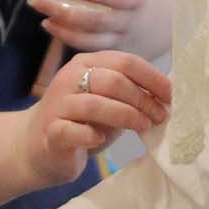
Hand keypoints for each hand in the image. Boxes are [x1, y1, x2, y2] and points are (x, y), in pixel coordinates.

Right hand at [14, 49, 172, 189]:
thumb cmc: (82, 123)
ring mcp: (58, 104)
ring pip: (95, 103)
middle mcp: (70, 78)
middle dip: (142, 99)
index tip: (170, 96)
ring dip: (126, 116)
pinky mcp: (51, 131)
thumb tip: (168, 96)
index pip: (125, 61)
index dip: (152, 78)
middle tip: (159, 117)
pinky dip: (92, 135)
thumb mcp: (110, 103)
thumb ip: (132, 95)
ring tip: (143, 127)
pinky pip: (73, 131)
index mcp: (87, 63)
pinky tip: (101, 139)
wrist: (38, 148)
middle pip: (112, 80)